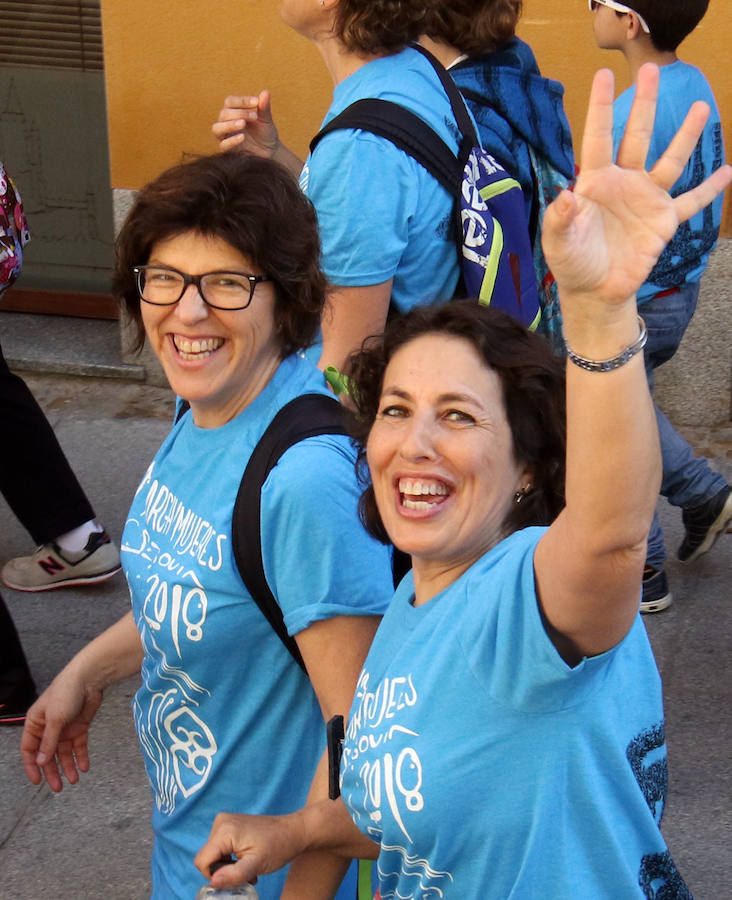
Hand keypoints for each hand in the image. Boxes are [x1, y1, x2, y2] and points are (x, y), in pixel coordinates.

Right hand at [20, 669, 102, 791]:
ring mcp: (65, 728)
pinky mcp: (79, 726)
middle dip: (53, 771)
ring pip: (64, 752)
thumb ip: (49, 742)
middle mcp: (48, 728)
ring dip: (68, 766)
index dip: (32, 766)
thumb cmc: (66, 693)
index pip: (29, 750)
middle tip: (58, 787)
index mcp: (35, 724)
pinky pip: (79, 746)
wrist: (89, 679)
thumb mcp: (55, 719)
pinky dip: (81, 756)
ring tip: (74, 780)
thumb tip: (41, 762)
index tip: (37, 781)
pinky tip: (84, 767)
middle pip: (48, 754)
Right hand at [195, 812, 306, 889]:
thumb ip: (234, 874)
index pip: (202, 861)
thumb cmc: (278, 846)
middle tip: (246, 873)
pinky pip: (220, 848)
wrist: (293, 831)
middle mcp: (221, 822)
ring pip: (214, 855)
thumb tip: (213, 882)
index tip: (235, 877)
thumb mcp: (256, 865)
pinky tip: (247, 860)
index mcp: (225, 830)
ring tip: (249, 867)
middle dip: (224, 871)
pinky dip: (231, 858)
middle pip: (208, 858)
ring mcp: (225, 822)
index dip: (214, 875)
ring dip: (229, 866)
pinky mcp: (230, 825)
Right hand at [212, 89, 279, 156]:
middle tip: (254, 116)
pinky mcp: (228, 150)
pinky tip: (242, 137)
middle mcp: (225, 122)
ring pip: (217, 128)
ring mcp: (225, 136)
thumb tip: (266, 92)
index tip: (256, 101)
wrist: (270, 151)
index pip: (230, 102)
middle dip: (239, 113)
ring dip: (229, 125)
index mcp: (233, 111)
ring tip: (242, 123)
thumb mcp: (266, 119)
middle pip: (224, 113)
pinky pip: (223, 145)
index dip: (242, 101)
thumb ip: (264, 107)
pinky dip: (232, 140)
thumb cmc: (265, 132)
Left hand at [542, 65, 731, 307]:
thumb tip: (566, 196)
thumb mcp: (558, 242)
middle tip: (652, 69)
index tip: (604, 75)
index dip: (601, 107)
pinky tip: (727, 172)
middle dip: (644, 103)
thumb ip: (560, 218)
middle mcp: (623, 183)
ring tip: (702, 106)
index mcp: (595, 182)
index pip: (598, 137)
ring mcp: (646, 199)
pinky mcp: (664, 221)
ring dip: (685, 135)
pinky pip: (691, 202)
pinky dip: (709, 189)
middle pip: (637, 136)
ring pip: (670, 160)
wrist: (595, 291)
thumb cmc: (572, 262)